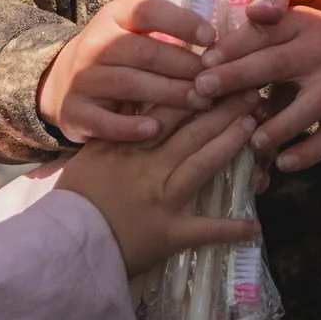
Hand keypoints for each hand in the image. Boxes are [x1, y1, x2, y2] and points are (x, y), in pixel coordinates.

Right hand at [37, 0, 212, 144]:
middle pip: (144, 52)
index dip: (182, 23)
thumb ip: (167, 32)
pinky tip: (155, 129)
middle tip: (214, 80)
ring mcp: (82, 78)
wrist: (60, 84)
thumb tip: (218, 43)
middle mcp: (94, 44)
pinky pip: (105, 121)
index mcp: (113, 16)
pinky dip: (130, 126)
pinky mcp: (74, 112)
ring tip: (200, 102)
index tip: (212, 38)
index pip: (149, 11)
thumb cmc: (115, 56)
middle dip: (184, 66)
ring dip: (169, 94)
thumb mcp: (132, 32)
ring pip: (130, 84)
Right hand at [54, 99, 261, 277]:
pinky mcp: (170, 233)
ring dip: (231, 145)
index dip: (196, 92)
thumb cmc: (77, 196)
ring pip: (203, 165)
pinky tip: (256, 227)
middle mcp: (150, 167)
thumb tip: (141, 94)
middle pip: (193, 131)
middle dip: (225, 110)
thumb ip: (119, 125)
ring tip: (255, 127)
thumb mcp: (94, 151)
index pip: (168, 110)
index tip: (218, 76)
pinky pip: (206, 230)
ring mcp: (163, 199)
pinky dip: (232, 229)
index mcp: (129, 145)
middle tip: (250, 92)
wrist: (64, 243)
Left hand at [197, 5, 320, 171]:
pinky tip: (286, 163)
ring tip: (251, 141)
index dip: (229, 47)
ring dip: (277, 125)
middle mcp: (320, 50)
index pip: (261, 31)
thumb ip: (263, 51)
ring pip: (306, 107)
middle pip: (276, 63)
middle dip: (238, 75)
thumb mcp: (300, 34)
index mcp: (300, 25)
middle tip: (204, 90)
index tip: (200, 63)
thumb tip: (211, 75)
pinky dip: (309, 151)